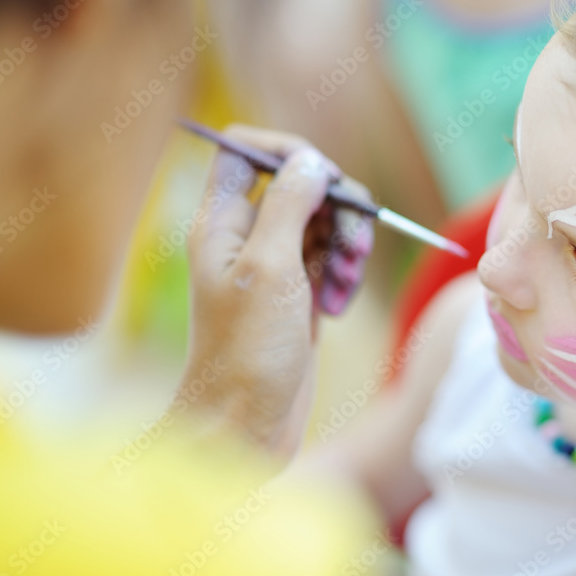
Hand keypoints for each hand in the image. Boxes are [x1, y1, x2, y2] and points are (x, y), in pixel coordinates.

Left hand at [178, 125, 372, 458]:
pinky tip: (337, 309)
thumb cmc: (247, 352)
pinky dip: (344, 276)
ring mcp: (275, 265)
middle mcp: (245, 236)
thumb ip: (289, 204)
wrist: (246, 425)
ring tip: (343, 289)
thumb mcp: (271, 268)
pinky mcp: (299, 292)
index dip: (286, 151)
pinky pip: (332, 260)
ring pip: (324, 223)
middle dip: (338, 209)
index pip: (244, 150)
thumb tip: (312, 162)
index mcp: (222, 222)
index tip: (322, 178)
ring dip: (348, 247)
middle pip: (301, 184)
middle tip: (353, 246)